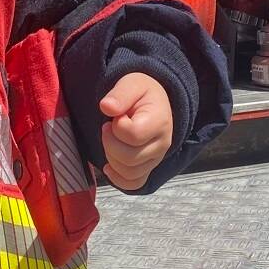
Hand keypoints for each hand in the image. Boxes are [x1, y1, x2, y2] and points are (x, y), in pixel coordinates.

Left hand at [98, 73, 173, 192]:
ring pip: (129, 173)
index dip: (117, 127)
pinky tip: (108, 166)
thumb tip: (106, 107)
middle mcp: (162, 144)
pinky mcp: (148, 169)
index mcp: (160, 121)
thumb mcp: (131, 84)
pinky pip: (134, 184)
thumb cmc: (141, 94)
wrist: (153, 103)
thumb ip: (120, 94)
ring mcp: (156, 159)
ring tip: (112, 141)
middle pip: (129, 158)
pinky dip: (117, 179)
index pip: (133, 135)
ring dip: (111, 158)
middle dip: (110, 143)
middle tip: (108, 128)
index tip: (115, 117)